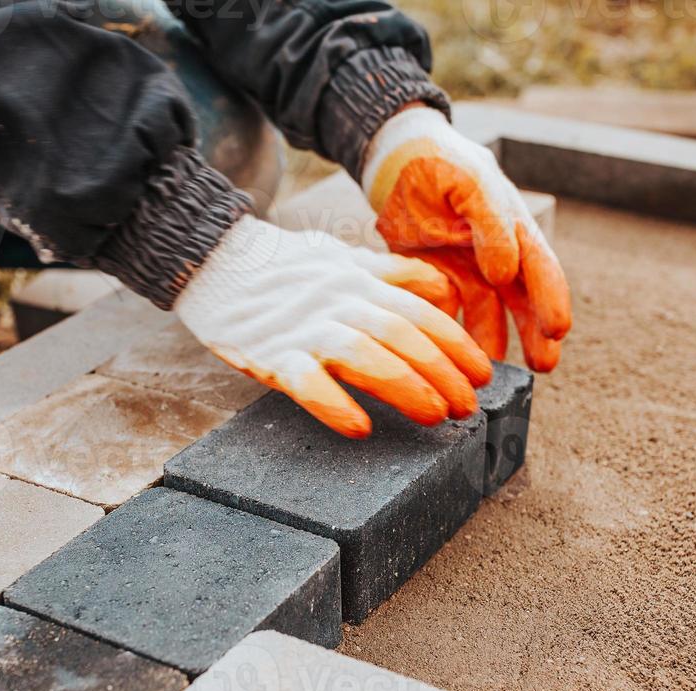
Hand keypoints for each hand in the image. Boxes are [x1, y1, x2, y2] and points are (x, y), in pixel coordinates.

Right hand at [175, 215, 492, 437]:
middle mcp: (338, 302)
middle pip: (401, 335)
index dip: (456, 344)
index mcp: (360, 280)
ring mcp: (304, 329)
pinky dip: (334, 405)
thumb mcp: (344, 257)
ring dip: (405, 387)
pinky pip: (306, 382)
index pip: (421, 310)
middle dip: (442, 372)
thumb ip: (395, 274)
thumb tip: (446, 293)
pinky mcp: (270, 354)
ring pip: (364, 355)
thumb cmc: (283, 267)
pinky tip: (360, 428)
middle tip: (468, 406)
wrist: (212, 260)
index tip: (483, 374)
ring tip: (436, 415)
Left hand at [361, 106, 571, 371]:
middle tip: (543, 366)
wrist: (395, 161)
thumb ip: (491, 225)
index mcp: (514, 229)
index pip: (541, 269)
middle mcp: (498, 255)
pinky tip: (451, 357)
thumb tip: (507, 273)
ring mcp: (468, 271)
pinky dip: (452, 334)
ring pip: (487, 314)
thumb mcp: (470, 183)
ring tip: (490, 372)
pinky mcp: (437, 280)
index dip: (552, 301)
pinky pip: (449, 313)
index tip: (557, 331)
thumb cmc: (441, 163)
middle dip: (535, 335)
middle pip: (523, 301)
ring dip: (493, 342)